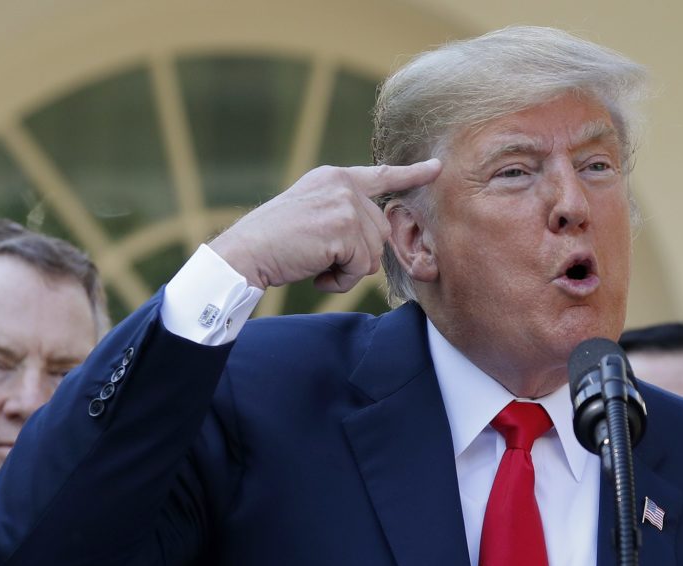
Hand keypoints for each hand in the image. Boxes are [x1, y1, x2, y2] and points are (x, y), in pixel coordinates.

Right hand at [210, 159, 441, 291]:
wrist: (244, 253)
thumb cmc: (273, 242)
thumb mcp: (311, 213)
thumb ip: (342, 212)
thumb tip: (374, 234)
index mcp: (334, 177)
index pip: (381, 175)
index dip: (412, 174)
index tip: (437, 168)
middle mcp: (342, 185)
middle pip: (379, 232)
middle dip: (357, 256)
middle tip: (322, 260)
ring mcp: (344, 204)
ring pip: (372, 253)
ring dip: (347, 270)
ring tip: (316, 265)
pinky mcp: (343, 228)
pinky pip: (360, 267)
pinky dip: (341, 280)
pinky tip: (316, 274)